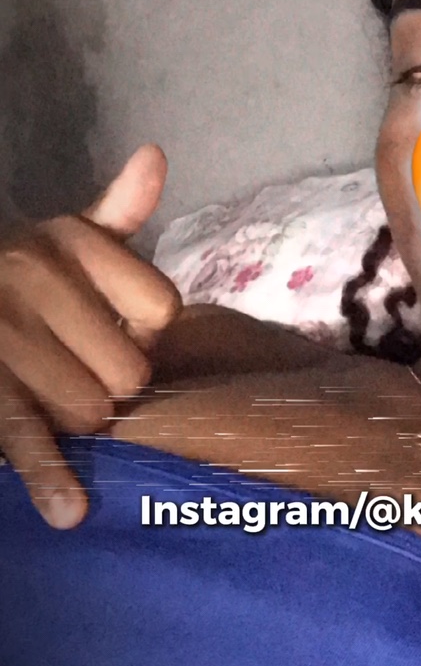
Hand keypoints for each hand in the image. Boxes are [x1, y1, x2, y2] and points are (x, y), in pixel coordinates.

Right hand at [0, 144, 180, 527]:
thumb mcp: (68, 235)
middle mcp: (30, 276)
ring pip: (88, 409)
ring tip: (57, 392)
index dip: (149, 330)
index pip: (160, 307)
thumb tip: (154, 155)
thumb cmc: (22, 272)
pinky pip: (23, 437)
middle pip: (130, 369)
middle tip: (82, 366)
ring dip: (81, 416)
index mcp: (66, 238)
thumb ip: (117, 210)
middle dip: (114, 382)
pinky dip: (50, 478)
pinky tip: (70, 510)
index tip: (125, 326)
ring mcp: (1, 334)